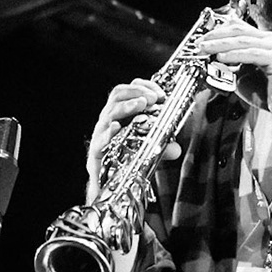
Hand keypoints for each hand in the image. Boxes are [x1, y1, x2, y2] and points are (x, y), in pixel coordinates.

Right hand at [86, 78, 174, 202]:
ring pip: (108, 114)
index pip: (128, 91)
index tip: (160, 94)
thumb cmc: (129, 160)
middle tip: (152, 98)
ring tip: (140, 105)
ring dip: (126, 107)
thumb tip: (176, 149)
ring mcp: (101, 135)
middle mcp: (109, 121)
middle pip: (117, 96)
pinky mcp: (96, 152)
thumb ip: (163, 147)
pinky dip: (108, 133)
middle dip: (135, 93)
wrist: (112, 185)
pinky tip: (117, 128)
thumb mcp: (151, 149)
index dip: (143, 87)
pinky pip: (99, 140)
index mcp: (121, 115)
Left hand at [193, 20, 271, 130]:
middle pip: (237, 31)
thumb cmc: (269, 92)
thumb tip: (211, 60)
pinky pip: (251, 54)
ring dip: (220, 44)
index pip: (237, 28)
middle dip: (215, 36)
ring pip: (242, 41)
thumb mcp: (243, 76)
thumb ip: (230, 66)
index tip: (201, 39)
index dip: (217, 32)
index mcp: (262, 42)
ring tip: (205, 48)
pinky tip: (222, 57)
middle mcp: (269, 41)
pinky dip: (234, 55)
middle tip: (199, 43)